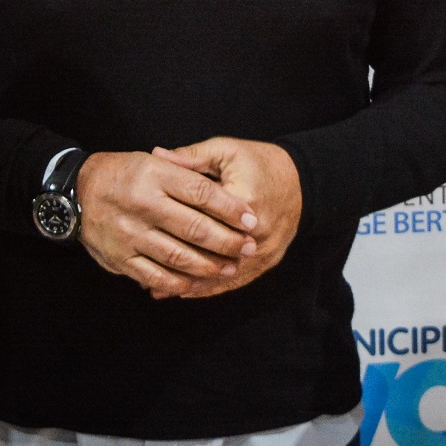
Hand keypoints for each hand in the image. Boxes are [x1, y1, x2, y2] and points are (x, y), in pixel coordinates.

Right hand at [75, 150, 258, 299]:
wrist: (77, 191)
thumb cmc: (124, 175)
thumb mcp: (153, 162)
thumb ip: (187, 172)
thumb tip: (224, 193)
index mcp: (155, 175)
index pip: (202, 193)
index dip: (231, 208)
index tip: (251, 219)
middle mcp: (143, 203)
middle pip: (195, 227)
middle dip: (228, 241)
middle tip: (249, 248)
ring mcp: (131, 233)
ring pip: (179, 256)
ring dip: (209, 266)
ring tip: (229, 267)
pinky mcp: (120, 257)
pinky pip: (156, 276)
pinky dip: (180, 283)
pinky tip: (196, 282)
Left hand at [153, 138, 300, 298]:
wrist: (301, 182)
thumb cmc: (259, 163)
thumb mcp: (227, 151)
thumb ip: (192, 157)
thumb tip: (157, 155)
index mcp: (246, 200)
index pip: (206, 217)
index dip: (175, 226)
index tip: (147, 233)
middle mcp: (257, 232)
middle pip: (213, 252)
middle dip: (180, 262)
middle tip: (143, 269)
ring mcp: (263, 252)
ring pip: (222, 274)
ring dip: (191, 283)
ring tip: (158, 289)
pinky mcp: (266, 264)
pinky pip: (235, 282)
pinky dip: (209, 289)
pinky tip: (184, 293)